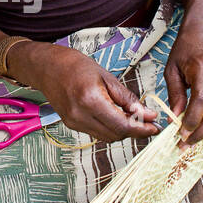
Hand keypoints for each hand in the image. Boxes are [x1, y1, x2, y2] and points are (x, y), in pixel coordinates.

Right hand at [8, 41, 158, 143]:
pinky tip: (116, 117)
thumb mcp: (107, 76)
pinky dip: (110, 128)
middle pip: (116, 135)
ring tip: (134, 118)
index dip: (141, 129)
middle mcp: (80, 115)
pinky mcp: (71, 124)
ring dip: (123, 131)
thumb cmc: (75, 65)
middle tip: (148, 122)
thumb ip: (127, 98)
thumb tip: (147, 114)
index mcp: (91, 100)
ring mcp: (74, 122)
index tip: (155, 127)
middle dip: (135, 131)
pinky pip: (97, 132)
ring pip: (107, 137)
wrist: (46, 67)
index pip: (122, 125)